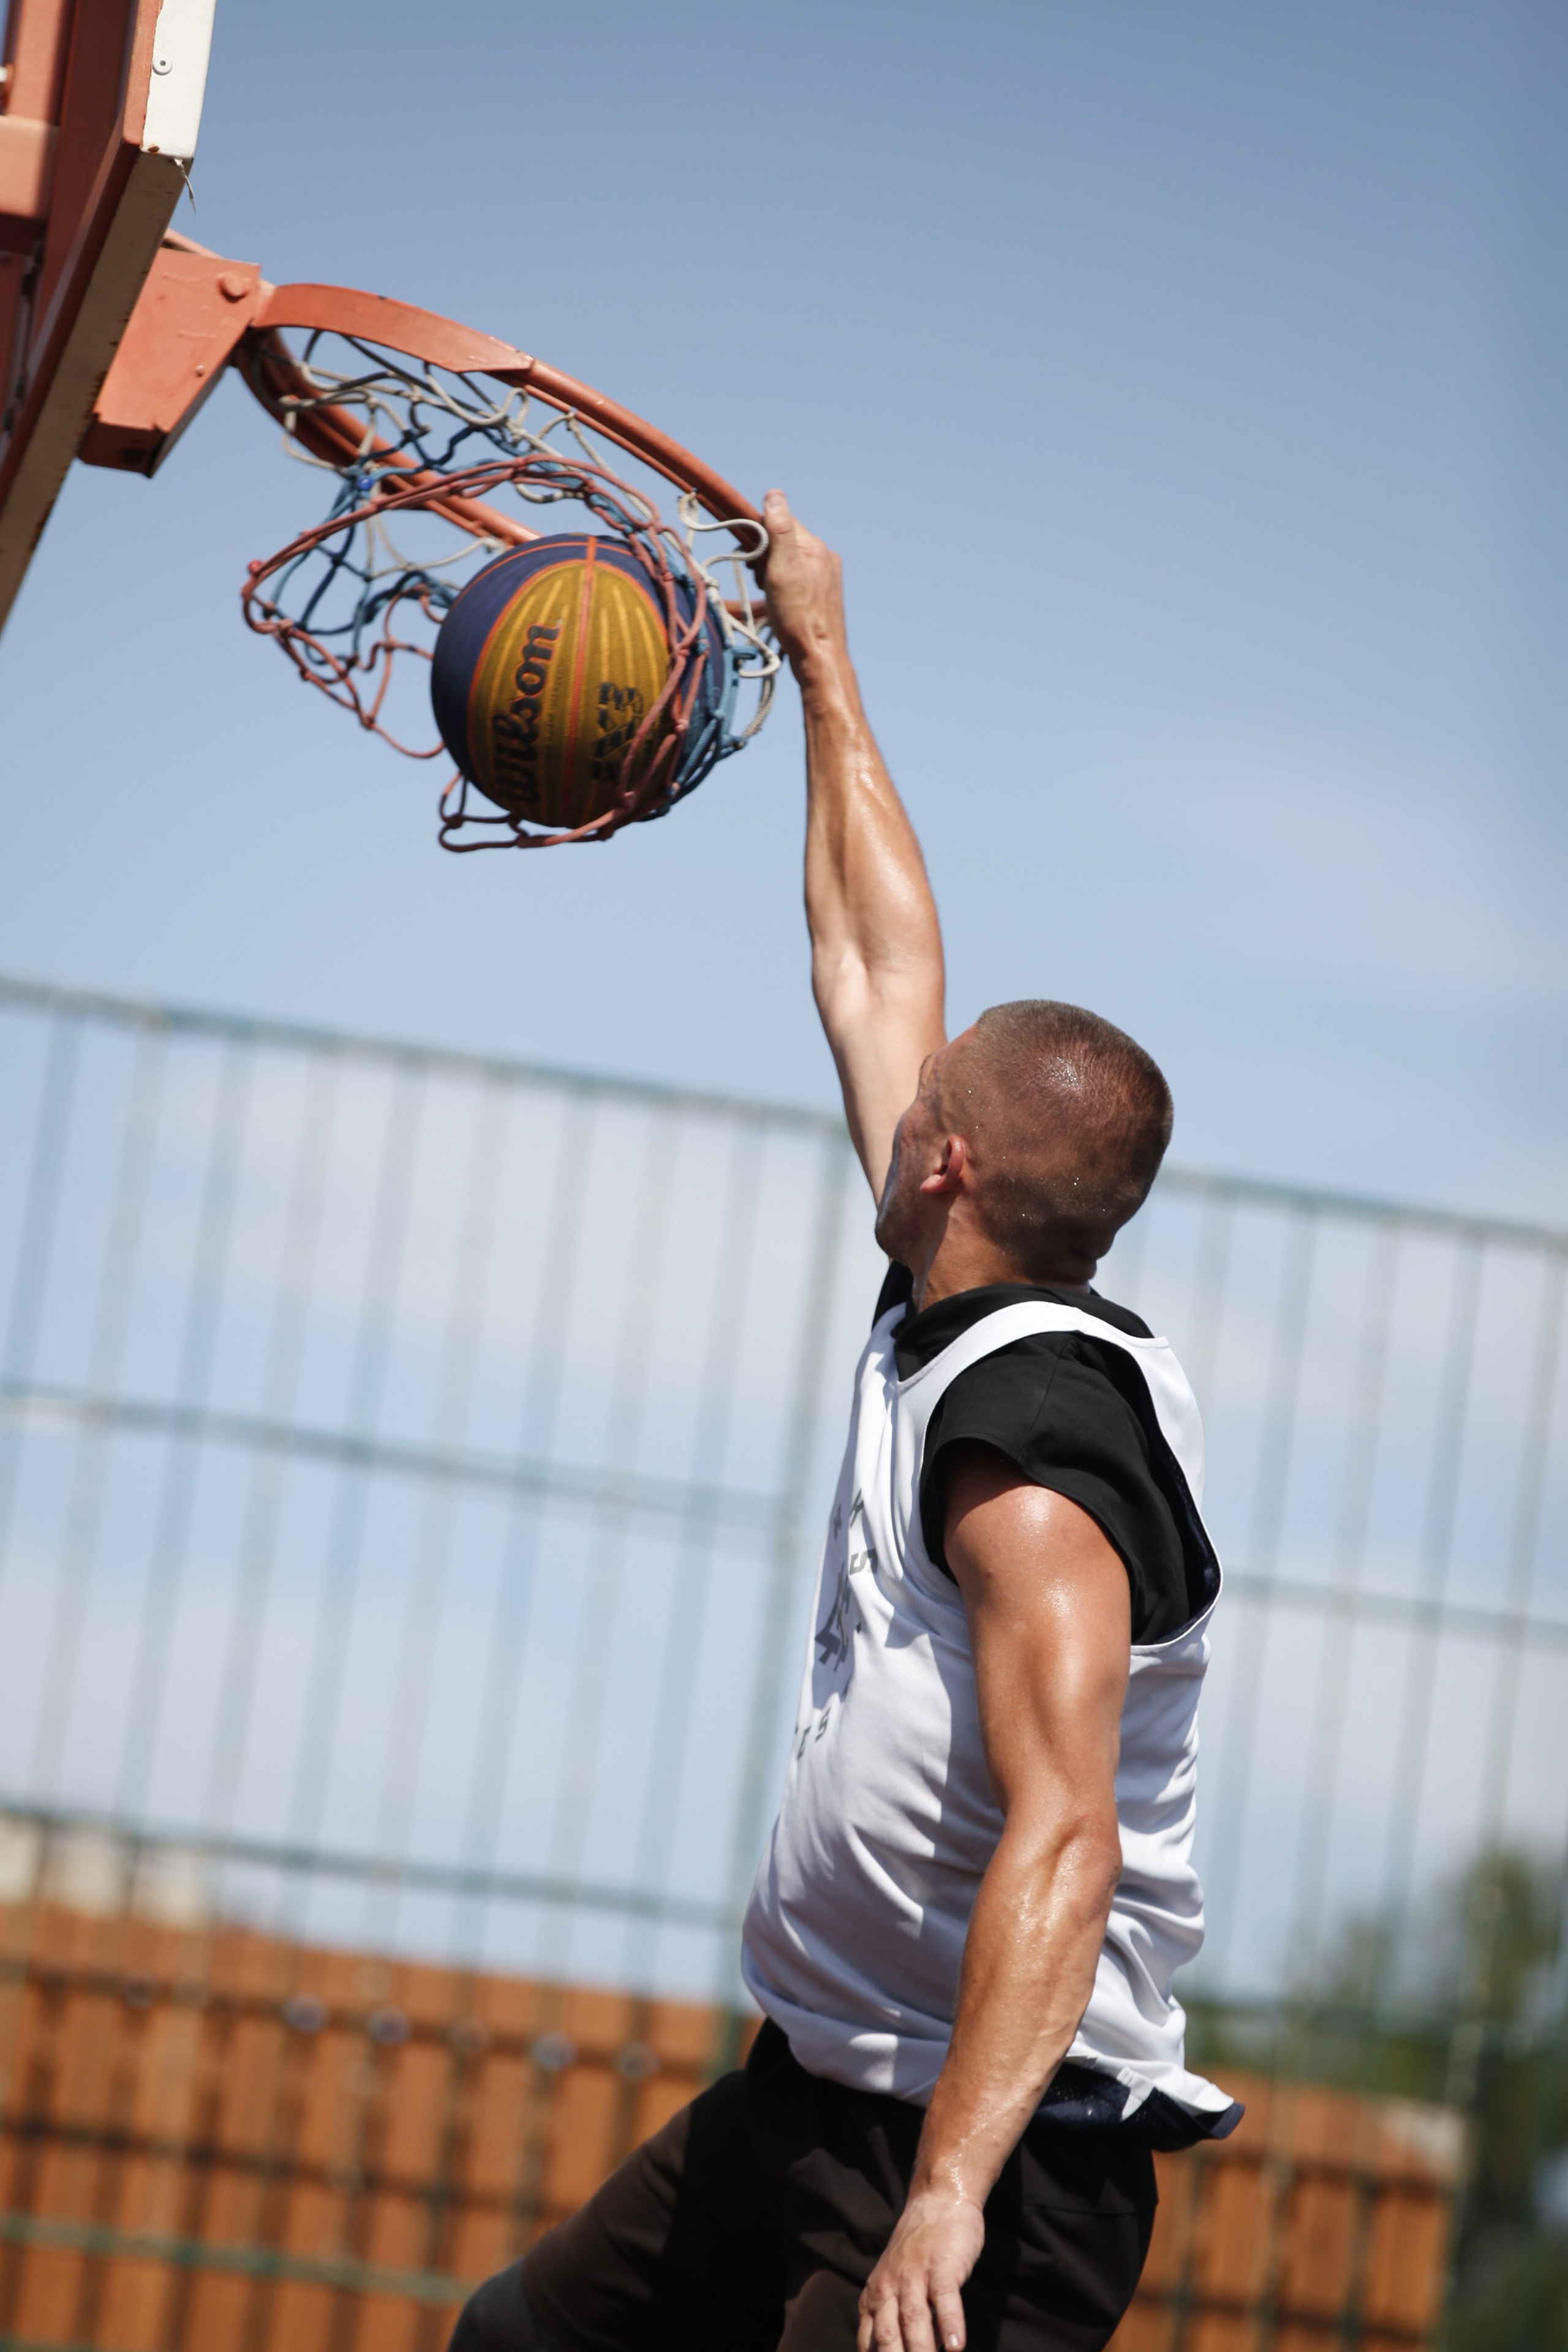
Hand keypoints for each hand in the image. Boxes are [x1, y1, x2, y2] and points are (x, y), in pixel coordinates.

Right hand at [756, 489, 847, 671]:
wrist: (819, 658)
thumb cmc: (798, 616)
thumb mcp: (783, 567)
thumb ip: (779, 529)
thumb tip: (774, 494)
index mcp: (815, 546)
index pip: (780, 521)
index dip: (759, 536)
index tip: (751, 557)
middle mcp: (825, 557)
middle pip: (784, 541)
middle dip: (765, 557)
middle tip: (761, 581)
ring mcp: (827, 576)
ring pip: (789, 561)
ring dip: (772, 573)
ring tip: (771, 596)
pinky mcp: (824, 595)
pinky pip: (797, 578)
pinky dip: (784, 586)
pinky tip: (781, 604)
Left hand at [857, 2185, 984, 2351]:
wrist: (938, 2201)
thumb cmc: (918, 2251)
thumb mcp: (892, 2283)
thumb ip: (890, 2320)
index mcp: (874, 2297)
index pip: (870, 2345)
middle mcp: (889, 2288)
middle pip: (889, 2338)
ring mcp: (915, 2275)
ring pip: (914, 2321)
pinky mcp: (942, 2266)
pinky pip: (945, 2297)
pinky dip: (950, 2323)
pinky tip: (956, 2347)